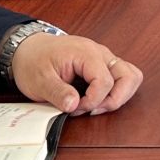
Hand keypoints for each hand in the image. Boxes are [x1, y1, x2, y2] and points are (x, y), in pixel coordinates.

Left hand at [9, 32, 143, 115]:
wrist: (28, 50)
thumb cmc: (34, 61)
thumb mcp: (39, 80)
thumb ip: (58, 93)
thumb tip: (74, 105)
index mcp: (85, 53)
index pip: (105, 81)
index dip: (93, 101)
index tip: (75, 108)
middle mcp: (100, 53)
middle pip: (129, 76)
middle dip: (115, 99)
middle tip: (93, 110)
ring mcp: (104, 58)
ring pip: (131, 76)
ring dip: (120, 95)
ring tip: (97, 106)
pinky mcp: (102, 65)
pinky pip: (122, 76)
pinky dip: (116, 91)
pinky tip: (97, 99)